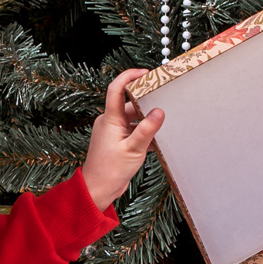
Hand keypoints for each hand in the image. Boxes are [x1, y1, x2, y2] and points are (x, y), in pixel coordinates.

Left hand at [82, 69, 164, 209]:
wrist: (97, 190)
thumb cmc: (110, 170)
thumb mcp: (133, 149)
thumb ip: (147, 130)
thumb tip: (160, 111)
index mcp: (110, 119)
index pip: (116, 89)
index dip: (129, 76)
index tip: (146, 73)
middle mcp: (110, 122)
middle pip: (130, 104)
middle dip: (147, 102)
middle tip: (165, 98)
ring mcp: (114, 132)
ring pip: (134, 119)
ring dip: (148, 121)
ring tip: (165, 123)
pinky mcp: (119, 142)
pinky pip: (134, 131)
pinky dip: (145, 134)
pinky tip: (158, 141)